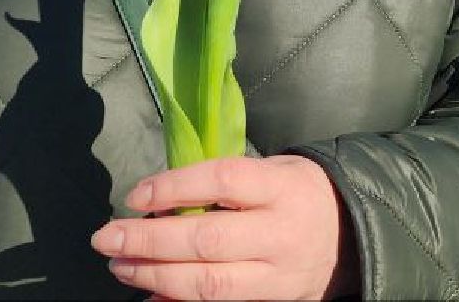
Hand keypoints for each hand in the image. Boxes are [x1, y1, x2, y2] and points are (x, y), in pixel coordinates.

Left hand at [91, 154, 358, 300]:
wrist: (351, 235)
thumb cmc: (298, 193)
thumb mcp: (274, 169)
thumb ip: (224, 184)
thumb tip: (158, 203)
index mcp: (283, 187)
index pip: (223, 180)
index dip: (175, 187)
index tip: (135, 195)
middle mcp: (282, 233)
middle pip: (208, 239)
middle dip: (149, 241)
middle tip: (107, 238)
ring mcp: (278, 275)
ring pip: (210, 283)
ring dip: (155, 276)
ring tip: (120, 266)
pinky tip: (148, 296)